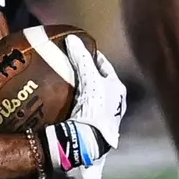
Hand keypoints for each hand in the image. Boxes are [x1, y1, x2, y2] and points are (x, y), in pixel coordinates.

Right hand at [42, 38, 126, 178]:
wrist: (89, 140)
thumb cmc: (95, 107)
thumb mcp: (89, 79)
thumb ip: (81, 58)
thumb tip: (72, 38)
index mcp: (118, 89)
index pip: (104, 66)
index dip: (92, 55)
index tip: (79, 47)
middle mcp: (114, 102)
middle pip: (97, 81)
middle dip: (84, 72)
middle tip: (67, 63)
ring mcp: (104, 115)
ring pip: (90, 95)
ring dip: (78, 88)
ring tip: (60, 80)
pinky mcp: (92, 126)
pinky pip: (81, 107)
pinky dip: (72, 101)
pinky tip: (60, 100)